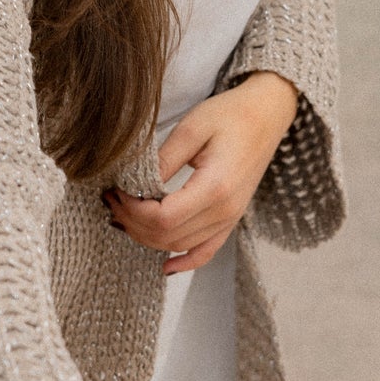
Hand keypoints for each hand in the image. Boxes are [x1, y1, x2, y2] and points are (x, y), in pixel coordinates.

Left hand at [105, 71, 297, 273]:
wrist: (267, 114)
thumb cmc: (231, 115)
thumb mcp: (192, 128)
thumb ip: (163, 160)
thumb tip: (134, 185)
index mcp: (215, 188)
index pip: (163, 218)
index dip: (133, 210)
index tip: (116, 190)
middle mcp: (225, 211)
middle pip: (168, 236)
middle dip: (133, 222)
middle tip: (112, 199)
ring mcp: (230, 219)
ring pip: (180, 245)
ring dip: (148, 236)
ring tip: (124, 214)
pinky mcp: (231, 219)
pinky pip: (206, 251)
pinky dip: (185, 261)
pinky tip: (165, 266)